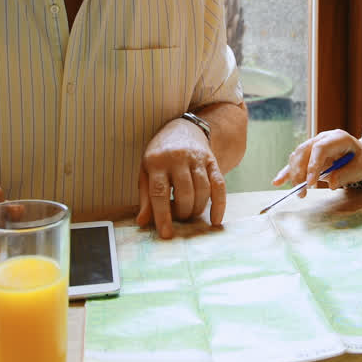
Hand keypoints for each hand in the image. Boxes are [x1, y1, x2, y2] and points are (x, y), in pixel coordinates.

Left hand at [136, 118, 225, 238]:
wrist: (181, 128)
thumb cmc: (159, 155)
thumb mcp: (145, 171)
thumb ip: (145, 196)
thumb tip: (142, 222)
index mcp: (156, 161)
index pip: (159, 192)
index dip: (163, 215)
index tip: (166, 233)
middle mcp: (177, 158)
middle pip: (184, 193)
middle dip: (183, 212)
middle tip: (179, 218)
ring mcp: (197, 158)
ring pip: (202, 190)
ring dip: (197, 209)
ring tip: (190, 214)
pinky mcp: (212, 160)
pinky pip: (219, 185)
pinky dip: (219, 204)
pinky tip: (215, 219)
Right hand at [271, 130, 361, 194]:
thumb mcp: (360, 167)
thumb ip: (345, 174)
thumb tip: (331, 184)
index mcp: (337, 138)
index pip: (320, 148)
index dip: (312, 165)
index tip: (310, 183)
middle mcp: (322, 138)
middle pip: (304, 152)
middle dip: (300, 172)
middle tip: (302, 191)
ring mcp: (314, 145)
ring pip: (297, 157)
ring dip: (294, 175)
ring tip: (299, 193)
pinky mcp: (309, 155)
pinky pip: (295, 163)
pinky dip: (286, 173)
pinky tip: (277, 182)